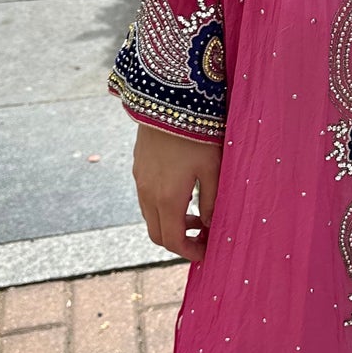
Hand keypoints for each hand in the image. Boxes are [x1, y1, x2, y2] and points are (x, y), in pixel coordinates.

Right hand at [132, 123, 220, 262]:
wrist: (168, 100)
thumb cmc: (197, 135)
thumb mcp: (213, 169)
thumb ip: (212, 201)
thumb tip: (211, 225)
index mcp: (167, 199)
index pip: (172, 241)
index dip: (189, 252)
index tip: (205, 252)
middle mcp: (148, 193)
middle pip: (157, 234)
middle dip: (178, 242)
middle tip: (201, 238)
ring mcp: (140, 180)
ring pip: (150, 216)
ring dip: (170, 224)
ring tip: (195, 215)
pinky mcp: (138, 167)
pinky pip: (146, 199)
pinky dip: (162, 208)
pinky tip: (181, 194)